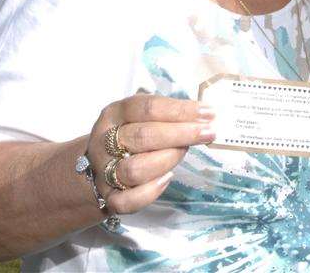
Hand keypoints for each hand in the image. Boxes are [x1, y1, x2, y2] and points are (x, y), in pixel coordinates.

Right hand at [86, 94, 215, 214]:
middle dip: (182, 134)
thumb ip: (168, 114)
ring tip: (184, 152)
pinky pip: (126, 201)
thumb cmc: (132, 132)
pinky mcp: (108, 196)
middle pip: (143, 137)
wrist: (99, 163)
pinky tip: (168, 179)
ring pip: (135, 169)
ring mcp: (104, 170)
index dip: (180, 110)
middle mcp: (104, 141)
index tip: (209, 113)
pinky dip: (150, 192)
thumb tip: (206, 116)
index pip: (148, 108)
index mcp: (115, 113)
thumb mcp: (142, 115)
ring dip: (167, 160)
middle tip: (209, 133)